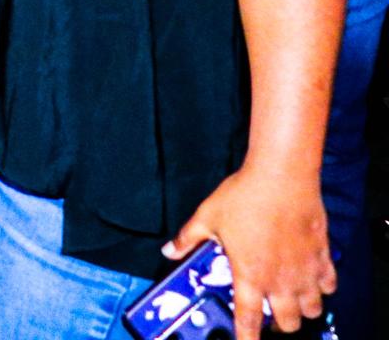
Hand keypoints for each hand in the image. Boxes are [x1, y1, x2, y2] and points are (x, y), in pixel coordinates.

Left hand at [165, 165, 335, 339]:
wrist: (281, 176)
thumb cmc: (245, 196)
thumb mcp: (207, 217)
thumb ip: (188, 238)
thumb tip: (169, 250)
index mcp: (250, 275)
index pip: (249, 319)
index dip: (247, 337)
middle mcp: (281, 280)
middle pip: (289, 324)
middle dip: (279, 326)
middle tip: (270, 315)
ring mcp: (305, 271)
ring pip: (312, 310)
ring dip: (302, 309)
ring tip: (290, 298)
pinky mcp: (322, 257)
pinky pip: (330, 285)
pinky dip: (322, 288)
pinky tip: (310, 277)